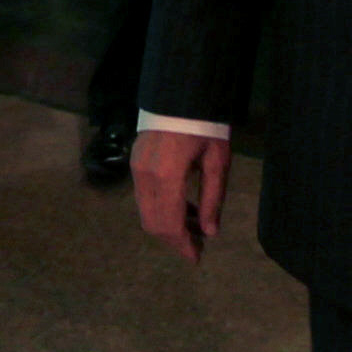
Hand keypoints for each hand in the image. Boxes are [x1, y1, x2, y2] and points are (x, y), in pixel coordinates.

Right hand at [133, 128, 230, 261]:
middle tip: (197, 244)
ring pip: (145, 213)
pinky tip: (181, 206)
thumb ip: (213, 198)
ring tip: (193, 224)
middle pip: (153, 223)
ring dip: (166, 226)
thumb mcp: (217, 162)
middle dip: (174, 239)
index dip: (182, 245)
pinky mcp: (134, 163)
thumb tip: (211, 232)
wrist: (180, 93)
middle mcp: (145, 177)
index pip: (170, 224)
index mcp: (167, 177)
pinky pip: (143, 198)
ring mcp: (136, 170)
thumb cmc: (205, 126)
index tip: (196, 258)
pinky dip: (160, 210)